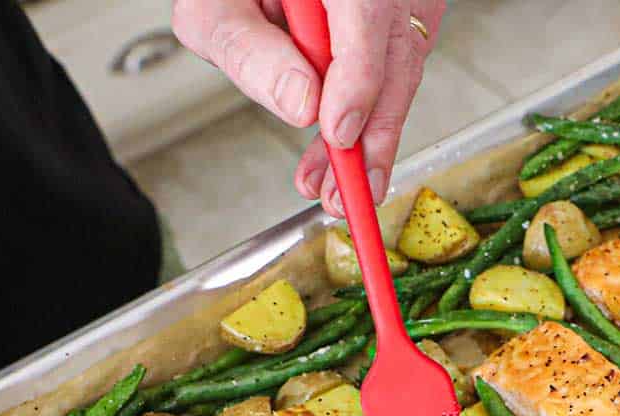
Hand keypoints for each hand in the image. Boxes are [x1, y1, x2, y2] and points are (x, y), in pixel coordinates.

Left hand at [172, 0, 443, 213]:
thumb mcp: (216, 5)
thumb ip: (247, 50)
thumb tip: (301, 107)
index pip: (367, 15)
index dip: (358, 83)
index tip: (339, 135)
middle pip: (397, 56)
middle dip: (371, 137)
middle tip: (342, 194)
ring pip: (404, 71)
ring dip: (369, 138)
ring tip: (331, 186)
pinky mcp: (403, 18)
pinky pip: (399, 71)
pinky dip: (370, 115)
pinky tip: (337, 148)